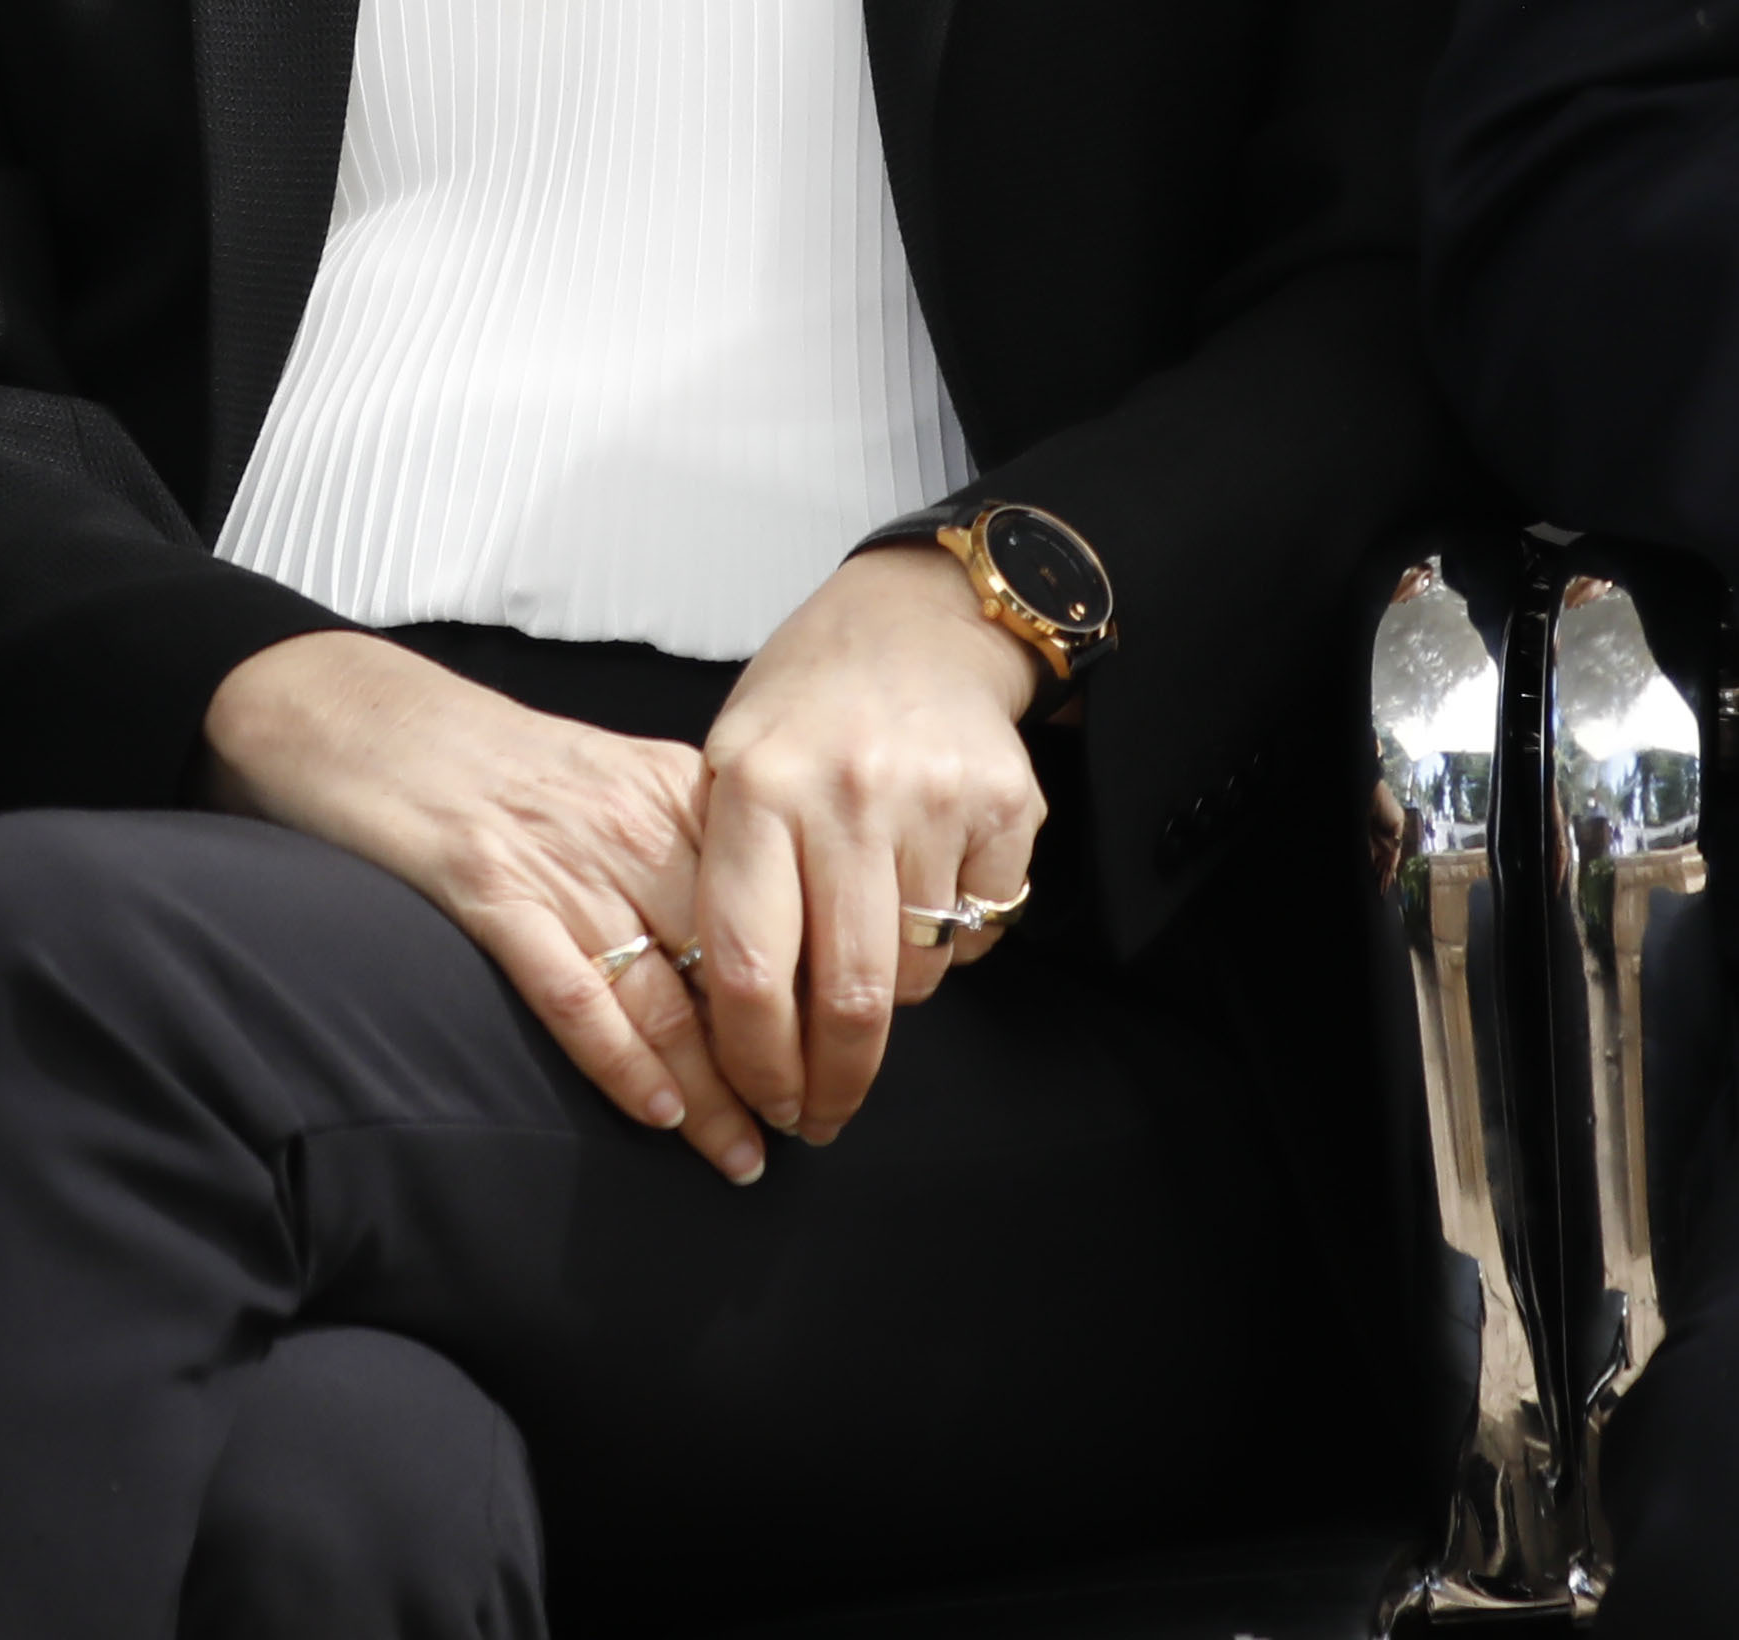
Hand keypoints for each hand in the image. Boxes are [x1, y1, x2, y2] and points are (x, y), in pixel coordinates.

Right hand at [203, 632, 761, 1181]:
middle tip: (811, 1125)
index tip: (840, 1058)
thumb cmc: (488, 758)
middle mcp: (632, 823)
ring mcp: (559, 860)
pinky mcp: (487, 893)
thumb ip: (682, 842)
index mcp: (675, 791)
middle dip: (777, 1054)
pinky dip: (620, 1061)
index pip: (777, 905)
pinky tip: (659, 1115)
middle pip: (733, 960)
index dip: (813, 989)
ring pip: (663, 993)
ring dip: (712, 1088)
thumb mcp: (611, 777)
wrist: (360, 713)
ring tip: (745, 1153)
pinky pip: (572, 993)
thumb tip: (765, 934)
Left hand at [692, 544, 1048, 1146]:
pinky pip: (981, 932)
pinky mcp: (1008, 806)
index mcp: (757, 786)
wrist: (913, 622)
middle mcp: (848, 793)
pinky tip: (928, 895)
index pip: (748, 966)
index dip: (755, 1060)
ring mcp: (936, 798)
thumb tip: (736, 1033)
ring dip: (892, 1002)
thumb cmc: (804, 709)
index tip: (762, 1103)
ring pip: (918, 974)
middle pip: (847, 994)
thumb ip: (729, 883)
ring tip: (868, 965)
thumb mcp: (730, 769)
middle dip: (832, 1081)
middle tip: (821, 1116)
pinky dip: (954, 944)